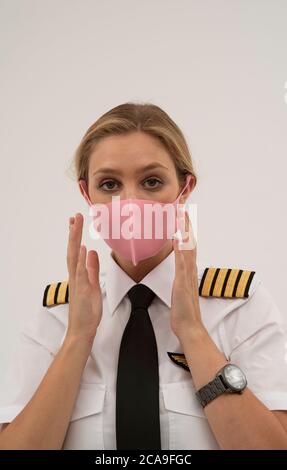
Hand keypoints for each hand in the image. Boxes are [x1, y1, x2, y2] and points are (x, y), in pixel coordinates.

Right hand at [66, 213, 102, 345]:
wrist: (82, 329)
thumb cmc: (87, 310)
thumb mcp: (93, 285)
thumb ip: (92, 269)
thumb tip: (92, 253)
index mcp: (78, 275)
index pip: (76, 251)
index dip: (75, 236)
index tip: (75, 222)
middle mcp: (75, 276)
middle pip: (72, 250)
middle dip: (73, 233)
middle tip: (74, 217)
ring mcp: (77, 282)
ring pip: (74, 258)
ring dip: (75, 241)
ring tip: (75, 225)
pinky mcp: (82, 290)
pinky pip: (81, 273)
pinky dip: (80, 260)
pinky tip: (82, 249)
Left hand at [170, 210, 203, 340]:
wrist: (189, 327)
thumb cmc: (183, 312)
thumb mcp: (180, 291)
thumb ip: (180, 279)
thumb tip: (178, 273)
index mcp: (187, 271)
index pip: (187, 246)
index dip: (185, 230)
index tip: (182, 215)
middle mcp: (189, 270)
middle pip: (190, 242)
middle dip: (186, 225)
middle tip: (183, 207)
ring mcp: (187, 275)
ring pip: (187, 248)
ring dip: (185, 232)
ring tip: (181, 215)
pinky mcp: (182, 282)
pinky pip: (182, 262)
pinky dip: (181, 249)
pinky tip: (177, 238)